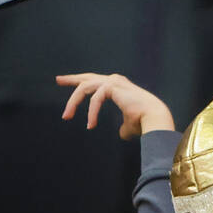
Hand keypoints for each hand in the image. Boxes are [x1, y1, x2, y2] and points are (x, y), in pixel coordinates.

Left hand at [57, 73, 174, 139]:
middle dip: (72, 79)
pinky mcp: (113, 87)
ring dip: (74, 102)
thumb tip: (121, 134)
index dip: (80, 82)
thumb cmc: (144, 122)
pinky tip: (90, 125)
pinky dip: (91, 112)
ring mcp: (113, 81)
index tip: (65, 82)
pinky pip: (95, 99)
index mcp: (117, 86)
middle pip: (87, 78)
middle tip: (58, 80)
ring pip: (85, 88)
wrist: (154, 119)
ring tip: (66, 116)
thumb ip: (123, 127)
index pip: (94, 82)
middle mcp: (114, 80)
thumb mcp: (129, 125)